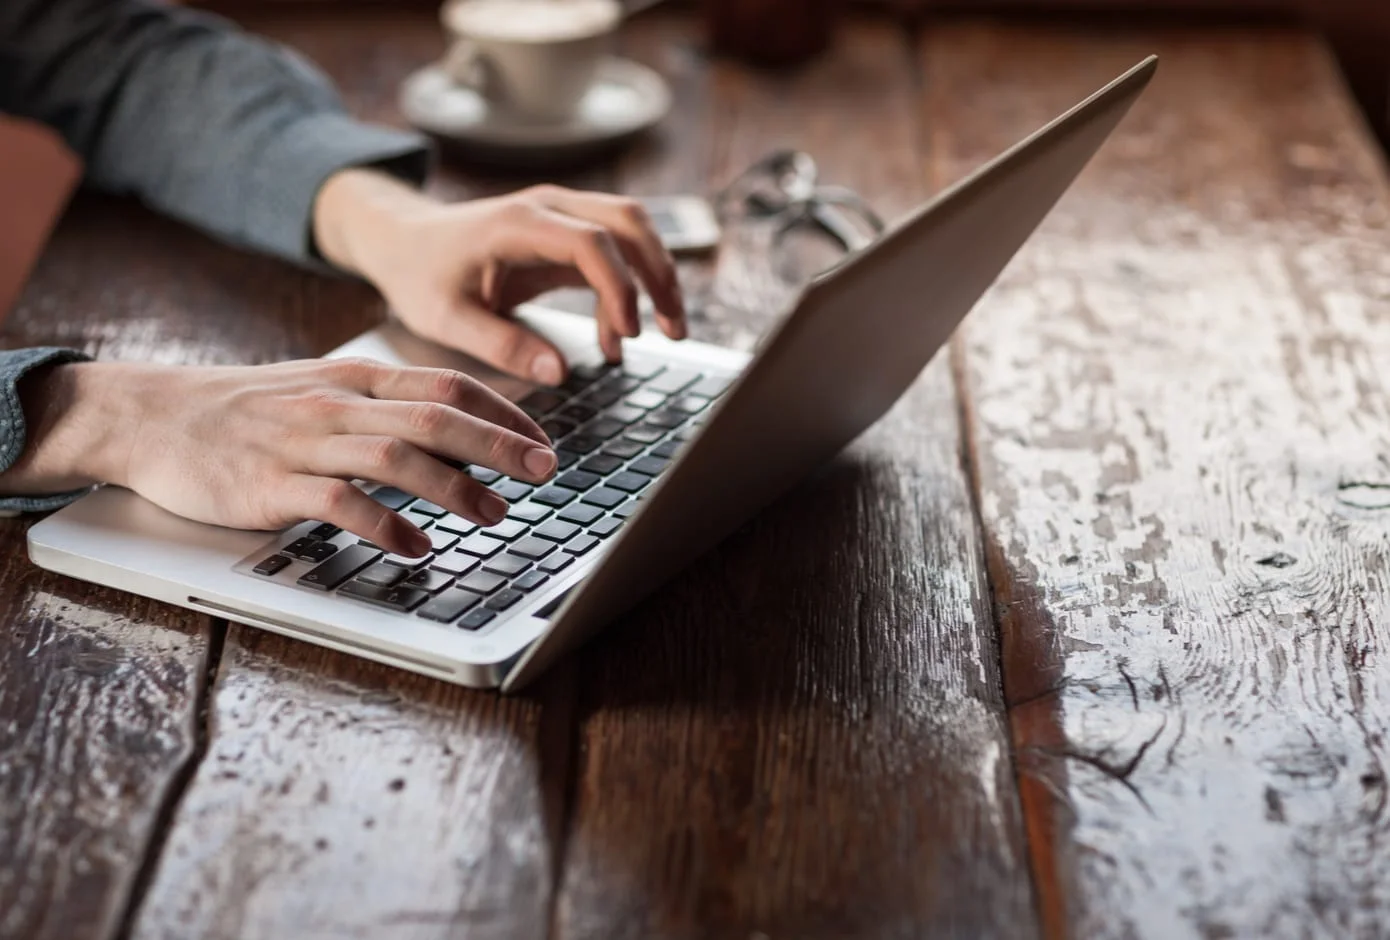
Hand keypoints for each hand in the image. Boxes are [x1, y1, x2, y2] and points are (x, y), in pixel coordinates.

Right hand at [0, 358, 555, 555]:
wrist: (151, 416)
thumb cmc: (247, 411)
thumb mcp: (322, 391)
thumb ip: (383, 406)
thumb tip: (455, 425)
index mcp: (355, 379)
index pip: (446, 384)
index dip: (503, 412)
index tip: (542, 440)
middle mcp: (337, 404)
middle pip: (434, 416)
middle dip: (498, 444)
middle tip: (544, 471)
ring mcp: (304, 443)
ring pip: (395, 456)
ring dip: (454, 487)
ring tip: (495, 514)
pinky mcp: (271, 485)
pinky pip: (339, 503)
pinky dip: (384, 525)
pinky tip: (416, 547)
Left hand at [313, 171, 686, 384]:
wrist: (400, 241)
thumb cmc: (418, 276)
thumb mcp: (446, 320)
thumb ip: (501, 345)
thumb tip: (558, 372)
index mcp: (517, 224)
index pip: (591, 242)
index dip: (619, 286)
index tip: (629, 333)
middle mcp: (547, 206)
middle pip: (629, 221)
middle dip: (660, 274)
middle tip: (673, 330)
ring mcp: (559, 214)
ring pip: (632, 228)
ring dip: (656, 276)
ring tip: (667, 333)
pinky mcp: (564, 233)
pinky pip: (614, 250)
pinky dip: (628, 288)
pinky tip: (617, 338)